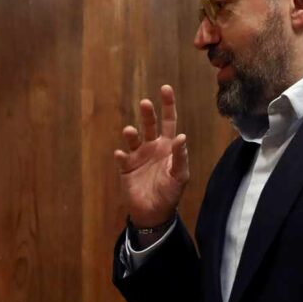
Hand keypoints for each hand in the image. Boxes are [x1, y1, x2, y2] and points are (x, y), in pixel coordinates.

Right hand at [113, 85, 189, 227]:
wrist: (154, 213)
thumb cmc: (170, 193)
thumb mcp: (180, 175)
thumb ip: (180, 157)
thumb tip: (181, 136)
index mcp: (168, 146)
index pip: (169, 121)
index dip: (168, 105)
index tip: (165, 88)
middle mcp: (152, 147)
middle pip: (149, 125)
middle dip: (148, 113)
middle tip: (145, 102)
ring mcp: (138, 156)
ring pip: (133, 139)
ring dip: (131, 133)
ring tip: (130, 131)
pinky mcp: (126, 167)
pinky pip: (122, 158)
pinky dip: (121, 155)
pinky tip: (121, 155)